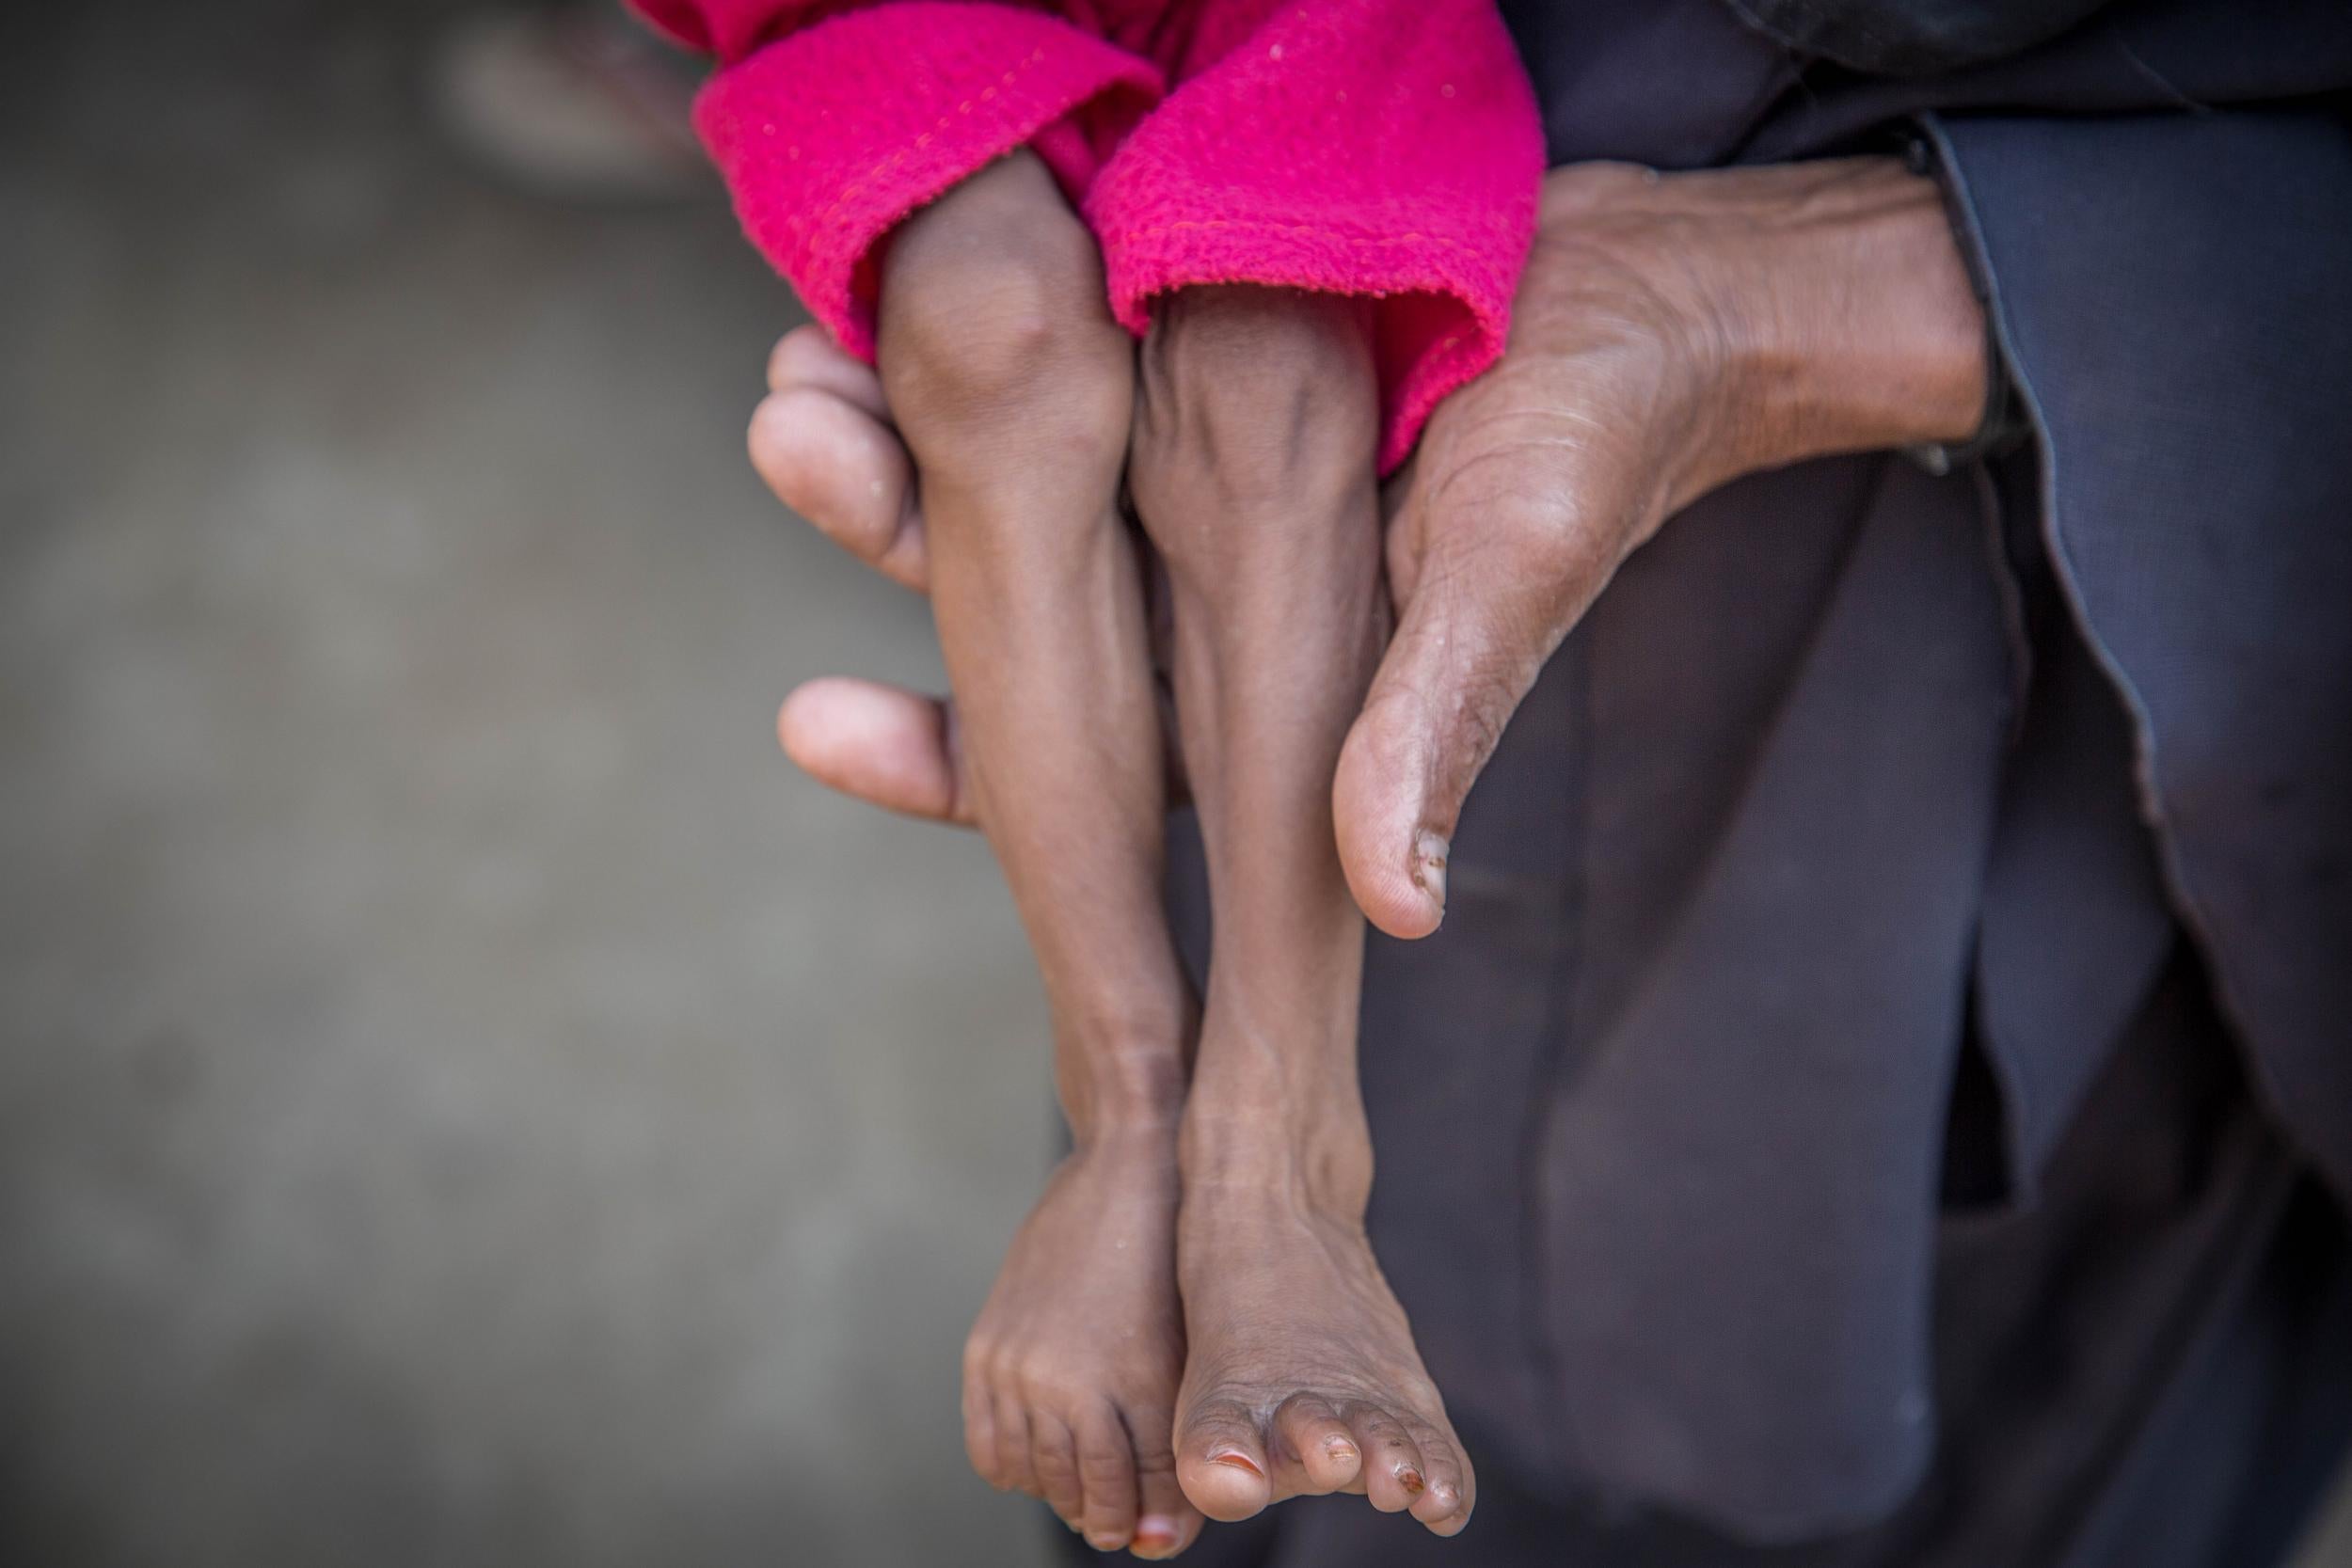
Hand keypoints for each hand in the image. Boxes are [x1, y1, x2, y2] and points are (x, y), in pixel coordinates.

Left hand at [752, 157, 1987, 935]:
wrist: (1644, 290)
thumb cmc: (1597, 436)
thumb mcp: (1513, 569)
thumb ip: (1436, 720)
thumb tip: (1394, 908)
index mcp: (1251, 676)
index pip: (1076, 758)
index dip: (946, 760)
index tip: (817, 723)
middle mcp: (1195, 586)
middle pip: (1002, 596)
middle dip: (880, 524)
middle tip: (792, 435)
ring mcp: (1186, 479)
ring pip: (1007, 477)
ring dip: (900, 425)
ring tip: (803, 361)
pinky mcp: (1195, 376)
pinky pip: (1060, 368)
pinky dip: (976, 337)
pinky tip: (885, 289)